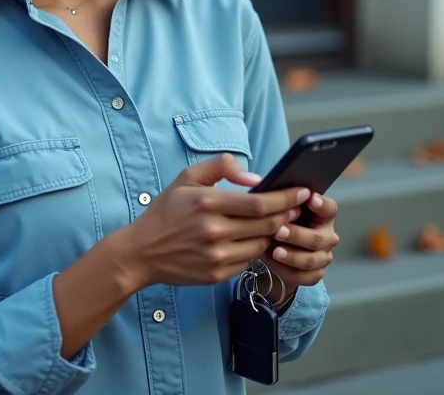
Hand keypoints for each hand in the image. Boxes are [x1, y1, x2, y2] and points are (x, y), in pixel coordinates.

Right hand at [117, 154, 310, 289]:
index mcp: (208, 202)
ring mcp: (216, 255)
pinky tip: (253, 240)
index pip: (261, 203)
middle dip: (287, 215)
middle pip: (268, 225)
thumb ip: (221, 167)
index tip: (302, 192)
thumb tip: (255, 177)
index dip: (287, 198)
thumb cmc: (166, 212)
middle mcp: (214, 231)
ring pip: (261, 244)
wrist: (141, 252)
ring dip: (273, 235)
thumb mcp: (186, 178)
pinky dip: (255, 249)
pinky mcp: (216, 275)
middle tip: (297, 208)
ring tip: (276, 224)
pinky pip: (247, 261)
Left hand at [263, 192, 338, 297]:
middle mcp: (327, 236)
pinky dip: (286, 271)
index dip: (322, 204)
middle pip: (318, 238)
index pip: (330, 209)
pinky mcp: (314, 274)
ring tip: (274, 251)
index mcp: (323, 215)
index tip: (310, 198)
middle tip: (279, 230)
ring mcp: (323, 257)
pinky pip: (303, 276)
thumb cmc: (279, 221)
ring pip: (311, 260)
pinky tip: (271, 262)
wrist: (277, 249)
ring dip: (292, 256)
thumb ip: (276, 197)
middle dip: (298, 235)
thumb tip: (256, 183)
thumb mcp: (278, 208)